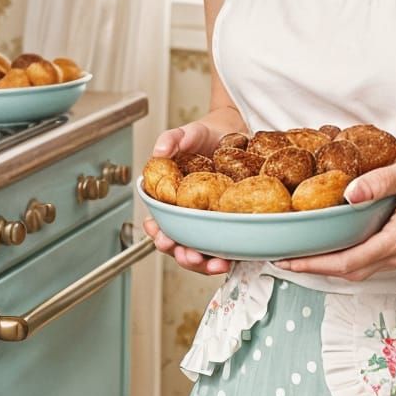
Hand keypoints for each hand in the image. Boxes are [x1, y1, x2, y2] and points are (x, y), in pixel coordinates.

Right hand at [145, 118, 233, 275]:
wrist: (238, 131)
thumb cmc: (208, 136)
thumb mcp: (189, 133)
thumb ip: (172, 139)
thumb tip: (160, 151)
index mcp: (171, 198)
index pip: (159, 223)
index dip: (157, 233)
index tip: (161, 235)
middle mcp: (189, 214)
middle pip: (179, 243)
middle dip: (181, 253)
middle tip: (187, 253)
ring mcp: (210, 221)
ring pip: (202, 251)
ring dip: (204, 263)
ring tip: (214, 263)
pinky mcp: (231, 223)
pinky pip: (227, 246)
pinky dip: (228, 256)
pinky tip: (231, 258)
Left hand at [274, 153, 395, 282]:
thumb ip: (382, 180)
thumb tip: (349, 194)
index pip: (350, 261)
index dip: (316, 264)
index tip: (288, 259)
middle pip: (348, 272)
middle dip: (312, 269)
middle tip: (280, 258)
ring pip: (354, 271)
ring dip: (324, 266)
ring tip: (294, 254)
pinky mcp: (395, 251)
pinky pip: (362, 262)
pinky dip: (338, 259)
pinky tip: (321, 246)